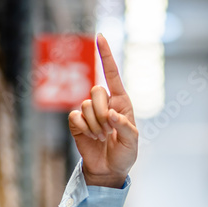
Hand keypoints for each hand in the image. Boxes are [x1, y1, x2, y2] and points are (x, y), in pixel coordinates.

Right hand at [69, 33, 137, 187]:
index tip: (100, 36)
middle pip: (96, 90)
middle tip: (108, 130)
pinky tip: (90, 138)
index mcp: (121, 101)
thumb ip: (125, 127)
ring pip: (85, 105)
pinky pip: (75, 117)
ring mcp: (89, 112)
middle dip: (102, 112)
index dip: (105, 55)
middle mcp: (104, 102)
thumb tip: (111, 115)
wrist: (108, 169)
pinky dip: (84, 129)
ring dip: (95, 125)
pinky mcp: (77, 122)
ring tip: (102, 137)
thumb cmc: (124, 153)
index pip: (111, 74)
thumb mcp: (132, 142)